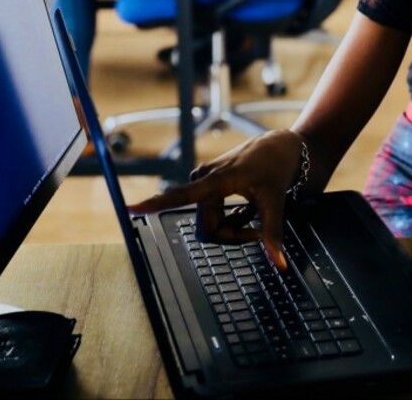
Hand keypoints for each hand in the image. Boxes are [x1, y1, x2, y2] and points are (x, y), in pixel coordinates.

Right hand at [127, 129, 304, 268]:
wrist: (279, 146)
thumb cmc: (276, 168)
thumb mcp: (276, 201)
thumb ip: (272, 234)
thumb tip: (280, 264)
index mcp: (217, 180)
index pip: (182, 195)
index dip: (156, 204)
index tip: (131, 208)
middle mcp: (203, 179)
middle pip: (207, 229)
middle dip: (232, 236)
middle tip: (257, 231)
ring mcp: (203, 181)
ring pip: (210, 225)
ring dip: (234, 227)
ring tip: (253, 212)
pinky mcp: (206, 184)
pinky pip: (213, 216)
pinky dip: (232, 219)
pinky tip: (246, 207)